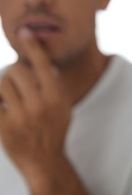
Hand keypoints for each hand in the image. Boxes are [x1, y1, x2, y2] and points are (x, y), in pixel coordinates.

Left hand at [0, 28, 71, 178]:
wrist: (44, 161)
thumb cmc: (53, 131)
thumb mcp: (63, 109)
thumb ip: (54, 87)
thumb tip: (41, 63)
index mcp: (57, 98)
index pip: (43, 65)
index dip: (33, 47)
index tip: (24, 32)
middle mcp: (41, 105)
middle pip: (16, 71)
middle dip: (12, 72)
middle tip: (13, 80)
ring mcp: (21, 117)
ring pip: (1, 84)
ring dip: (2, 88)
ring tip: (8, 98)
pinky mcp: (5, 127)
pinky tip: (3, 106)